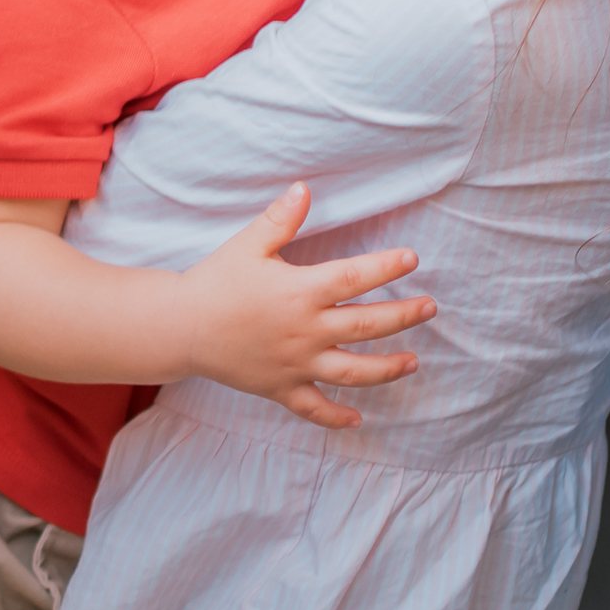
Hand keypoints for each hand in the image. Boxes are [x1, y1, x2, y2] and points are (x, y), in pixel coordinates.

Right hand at [176, 182, 434, 428]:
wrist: (178, 328)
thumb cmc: (215, 281)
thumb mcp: (248, 245)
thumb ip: (280, 219)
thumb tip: (305, 188)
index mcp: (299, 292)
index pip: (354, 278)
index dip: (386, 267)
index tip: (412, 259)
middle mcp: (304, 331)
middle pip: (366, 325)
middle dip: (403, 317)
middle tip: (431, 308)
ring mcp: (294, 364)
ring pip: (351, 372)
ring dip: (386, 369)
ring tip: (413, 362)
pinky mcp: (279, 388)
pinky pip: (313, 408)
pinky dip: (336, 417)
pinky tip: (358, 420)